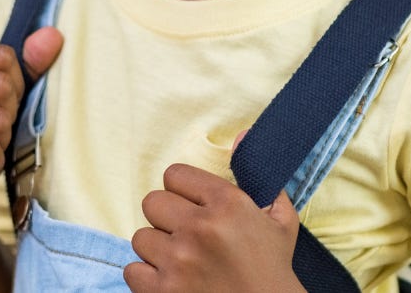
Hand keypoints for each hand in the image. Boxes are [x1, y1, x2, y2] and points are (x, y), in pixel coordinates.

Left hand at [124, 143, 304, 292]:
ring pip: (140, 238)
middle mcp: (200, 228)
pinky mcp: (163, 292)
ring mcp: (179, 262)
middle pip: (152, 203)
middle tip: (187, 238)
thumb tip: (242, 134)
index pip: (174, 175)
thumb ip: (259, 177)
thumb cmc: (273, 271)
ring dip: (158, 251)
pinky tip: (171, 281)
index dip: (183, 192)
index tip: (193, 209)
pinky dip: (147, 278)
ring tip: (182, 263)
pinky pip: (132, 270)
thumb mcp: (279, 221)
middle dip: (167, 220)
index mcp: (227, 204)